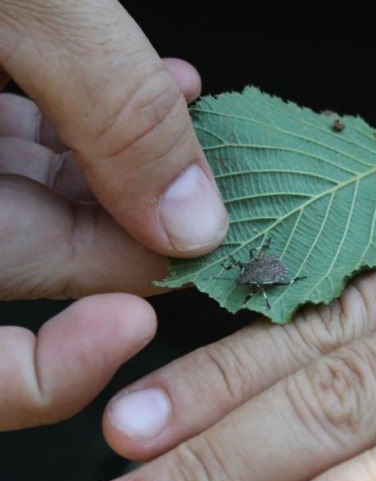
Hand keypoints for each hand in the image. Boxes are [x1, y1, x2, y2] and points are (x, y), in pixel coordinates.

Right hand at [0, 0, 227, 429]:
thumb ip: (108, 110)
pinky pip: (18, 127)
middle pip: (26, 247)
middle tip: (211, 198)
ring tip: (183, 110)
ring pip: (29, 184)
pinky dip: (84, 109)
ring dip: (118, 155)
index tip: (149, 309)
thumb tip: (191, 224)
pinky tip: (150, 78)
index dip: (54, 362)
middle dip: (126, 220)